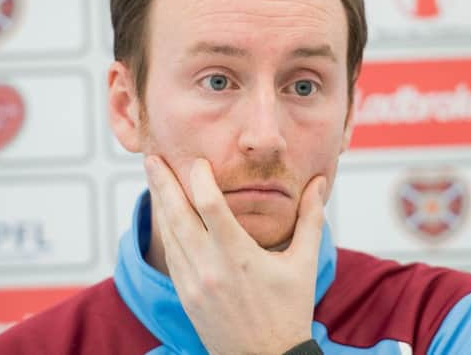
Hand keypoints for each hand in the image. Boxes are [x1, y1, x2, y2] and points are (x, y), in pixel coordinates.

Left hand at [144, 155, 325, 354]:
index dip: (199, 178)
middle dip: (162, 183)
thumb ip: (310, 219)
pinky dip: (167, 232)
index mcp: (238, 255)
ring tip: (154, 181)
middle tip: (152, 159)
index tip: (198, 162)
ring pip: (169, 235)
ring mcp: (193, 283)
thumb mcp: (303, 263)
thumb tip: (319, 183)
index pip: (210, 205)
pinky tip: (166, 217)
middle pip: (177, 215)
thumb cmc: (289, 311)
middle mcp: (209, 267)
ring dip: (160, 205)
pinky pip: (171, 256)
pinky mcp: (186, 296)